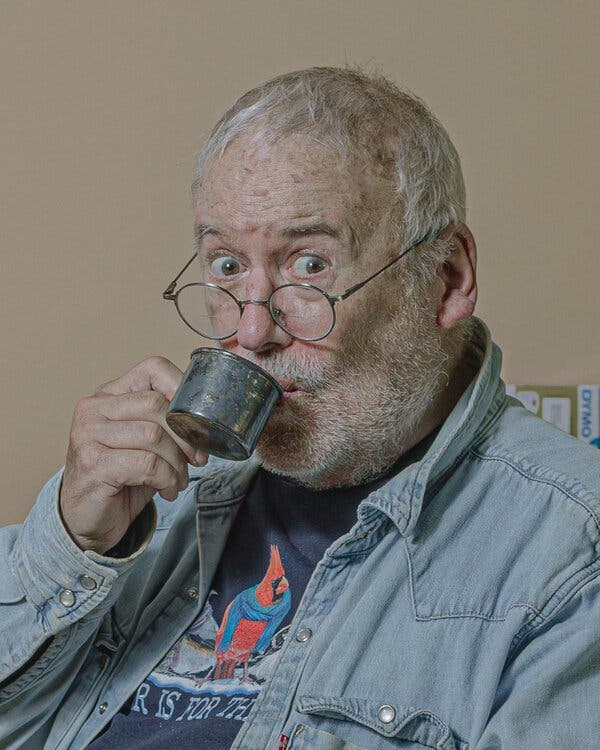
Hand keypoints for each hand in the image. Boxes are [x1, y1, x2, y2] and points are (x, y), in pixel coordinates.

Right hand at [59, 356, 207, 553]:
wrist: (85, 519)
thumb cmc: (121, 478)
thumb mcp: (146, 444)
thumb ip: (167, 425)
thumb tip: (205, 424)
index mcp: (109, 395)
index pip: (153, 369)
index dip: (183, 389)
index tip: (198, 420)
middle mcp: (93, 408)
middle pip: (157, 404)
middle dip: (185, 435)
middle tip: (196, 460)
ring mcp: (88, 434)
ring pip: (154, 434)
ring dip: (177, 463)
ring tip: (178, 480)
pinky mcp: (92, 463)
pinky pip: (147, 463)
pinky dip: (166, 478)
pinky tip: (166, 489)